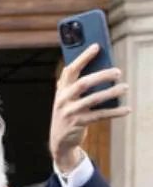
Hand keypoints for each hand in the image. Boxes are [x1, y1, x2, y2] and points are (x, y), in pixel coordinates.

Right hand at [49, 43, 130, 173]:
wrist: (59, 140)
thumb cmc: (70, 112)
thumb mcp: (69, 98)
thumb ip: (80, 84)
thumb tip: (106, 69)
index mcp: (61, 89)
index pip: (70, 70)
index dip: (83, 57)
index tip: (97, 46)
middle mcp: (63, 99)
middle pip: (83, 83)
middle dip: (102, 76)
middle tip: (118, 72)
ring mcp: (70, 112)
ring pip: (93, 99)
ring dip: (111, 93)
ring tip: (125, 88)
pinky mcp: (78, 124)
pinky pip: (99, 116)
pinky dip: (115, 112)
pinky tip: (127, 109)